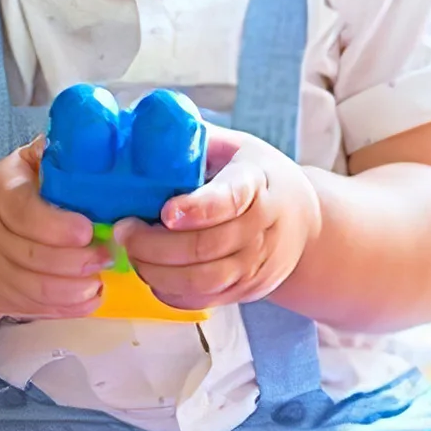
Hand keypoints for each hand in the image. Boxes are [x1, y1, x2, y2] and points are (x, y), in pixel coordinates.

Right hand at [0, 138, 110, 320]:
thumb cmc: (10, 198)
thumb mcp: (23, 168)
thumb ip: (49, 158)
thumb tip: (84, 138)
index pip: (22, 213)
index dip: (56, 226)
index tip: (88, 229)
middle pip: (34, 257)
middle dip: (76, 261)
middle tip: (108, 256)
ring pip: (37, 288)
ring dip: (75, 288)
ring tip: (101, 279)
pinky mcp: (6, 300)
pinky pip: (40, 309)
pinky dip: (70, 308)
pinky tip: (93, 298)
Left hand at [116, 127, 321, 309]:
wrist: (304, 224)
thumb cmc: (261, 179)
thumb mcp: (239, 147)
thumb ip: (199, 141)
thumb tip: (148, 129)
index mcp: (258, 184)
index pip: (231, 199)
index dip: (197, 209)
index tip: (166, 212)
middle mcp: (261, 230)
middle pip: (206, 247)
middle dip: (155, 244)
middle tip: (126, 230)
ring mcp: (255, 266)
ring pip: (202, 280)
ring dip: (158, 271)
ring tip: (134, 252)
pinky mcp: (246, 290)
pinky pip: (204, 301)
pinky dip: (171, 292)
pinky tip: (152, 274)